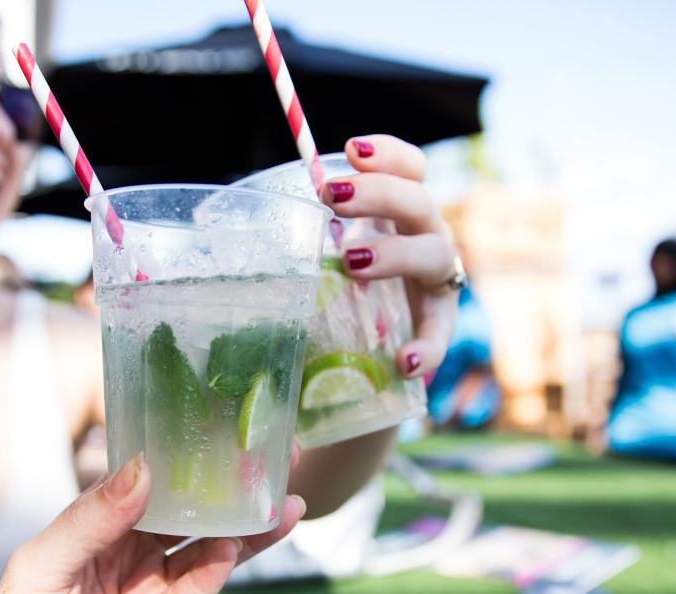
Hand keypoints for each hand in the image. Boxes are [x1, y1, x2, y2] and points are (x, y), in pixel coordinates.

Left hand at [0, 452, 305, 593]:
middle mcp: (128, 549)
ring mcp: (151, 588)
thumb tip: (144, 469)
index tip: (221, 428)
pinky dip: (221, 568)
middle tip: (275, 458)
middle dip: (230, 486)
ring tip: (283, 503)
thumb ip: (91, 518)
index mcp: (95, 523)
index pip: (149, 477)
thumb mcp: (43, 567)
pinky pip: (200, 590)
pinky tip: (240, 546)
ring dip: (243, 527)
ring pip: (207, 548)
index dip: (185, 455)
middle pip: (189, 509)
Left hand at [320, 135, 459, 379]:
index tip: (352, 149)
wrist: (388, 328)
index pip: (411, 168)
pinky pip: (439, 334)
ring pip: (433, 255)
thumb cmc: (356, 273)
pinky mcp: (439, 320)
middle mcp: (430, 234)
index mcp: (406, 209)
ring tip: (353, 263)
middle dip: (377, 194)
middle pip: (418, 203)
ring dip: (395, 254)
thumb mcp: (339, 241)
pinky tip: (405, 362)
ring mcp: (439, 277)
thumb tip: (236, 212)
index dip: (389, 154)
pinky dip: (427, 348)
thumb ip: (312, 226)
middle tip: (332, 196)